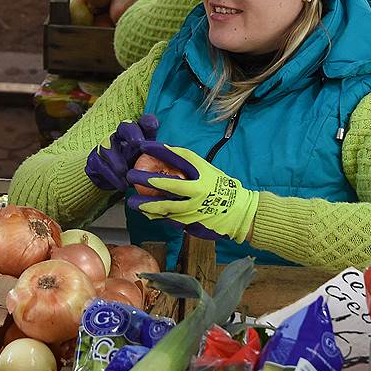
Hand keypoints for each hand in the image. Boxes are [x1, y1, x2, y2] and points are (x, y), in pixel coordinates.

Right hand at [85, 114, 158, 191]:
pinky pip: (100, 166)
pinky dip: (112, 177)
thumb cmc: (136, 168)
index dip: (147, 123)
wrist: (113, 181)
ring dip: (118, 161)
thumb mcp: (149, 162)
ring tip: (126, 173)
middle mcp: (119, 136)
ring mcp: (105, 147)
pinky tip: (121, 185)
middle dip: (132, 133)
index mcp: (136, 134)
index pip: (143, 122)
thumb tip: (174, 159)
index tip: (153, 127)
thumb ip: (158, 157)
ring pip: (108, 148)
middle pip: (124, 127)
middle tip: (138, 144)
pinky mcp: (94, 161)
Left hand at [126, 141, 258, 242]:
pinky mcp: (192, 223)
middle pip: (169, 184)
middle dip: (147, 179)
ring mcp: (194, 209)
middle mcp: (198, 190)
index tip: (144, 146)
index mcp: (203, 173)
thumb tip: (163, 153)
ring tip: (132, 202)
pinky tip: (146, 214)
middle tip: (130, 175)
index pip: (180, 157)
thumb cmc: (220, 187)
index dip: (161, 150)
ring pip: (166, 206)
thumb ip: (188, 165)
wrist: (240, 213)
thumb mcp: (208, 171)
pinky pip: (170, 219)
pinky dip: (157, 216)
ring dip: (147, 204)